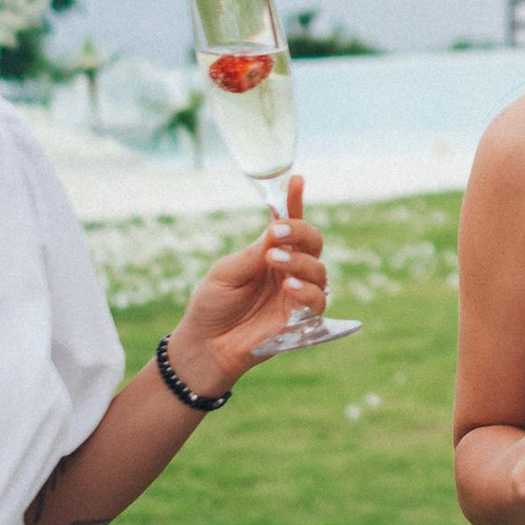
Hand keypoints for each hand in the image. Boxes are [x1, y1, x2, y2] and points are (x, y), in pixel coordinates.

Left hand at [170, 175, 330, 390]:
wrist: (205, 345)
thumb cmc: (212, 305)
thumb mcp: (225, 272)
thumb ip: (253, 254)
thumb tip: (277, 232)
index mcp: (270, 252)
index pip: (288, 223)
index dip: (295, 201)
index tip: (297, 179)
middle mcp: (289, 269)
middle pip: (313, 241)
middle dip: (301, 232)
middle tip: (279, 232)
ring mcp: (297, 293)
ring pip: (319, 269)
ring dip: (300, 261)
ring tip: (275, 260)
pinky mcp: (301, 319)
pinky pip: (318, 300)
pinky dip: (307, 291)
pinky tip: (288, 287)